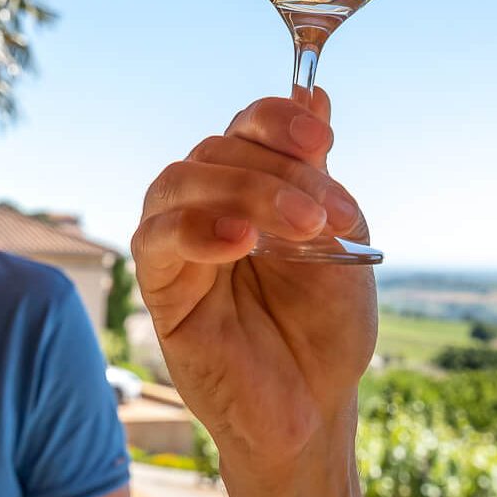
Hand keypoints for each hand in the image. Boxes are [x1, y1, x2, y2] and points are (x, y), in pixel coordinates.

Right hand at [133, 89, 376, 477]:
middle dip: (278, 172)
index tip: (322, 139)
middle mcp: (209, 202)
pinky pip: (156, 240)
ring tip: (299, 229)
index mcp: (254, 183)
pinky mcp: (160, 287)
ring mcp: (180, 241)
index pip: (249, 125)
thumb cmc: (326, 326)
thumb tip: (314, 92)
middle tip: (325, 216)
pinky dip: (196, 229)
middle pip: (217, 148)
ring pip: (180, 181)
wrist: (316, 405)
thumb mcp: (340, 242)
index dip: (279, 120)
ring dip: (244, 192)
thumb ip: (319, 176)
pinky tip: (240, 242)